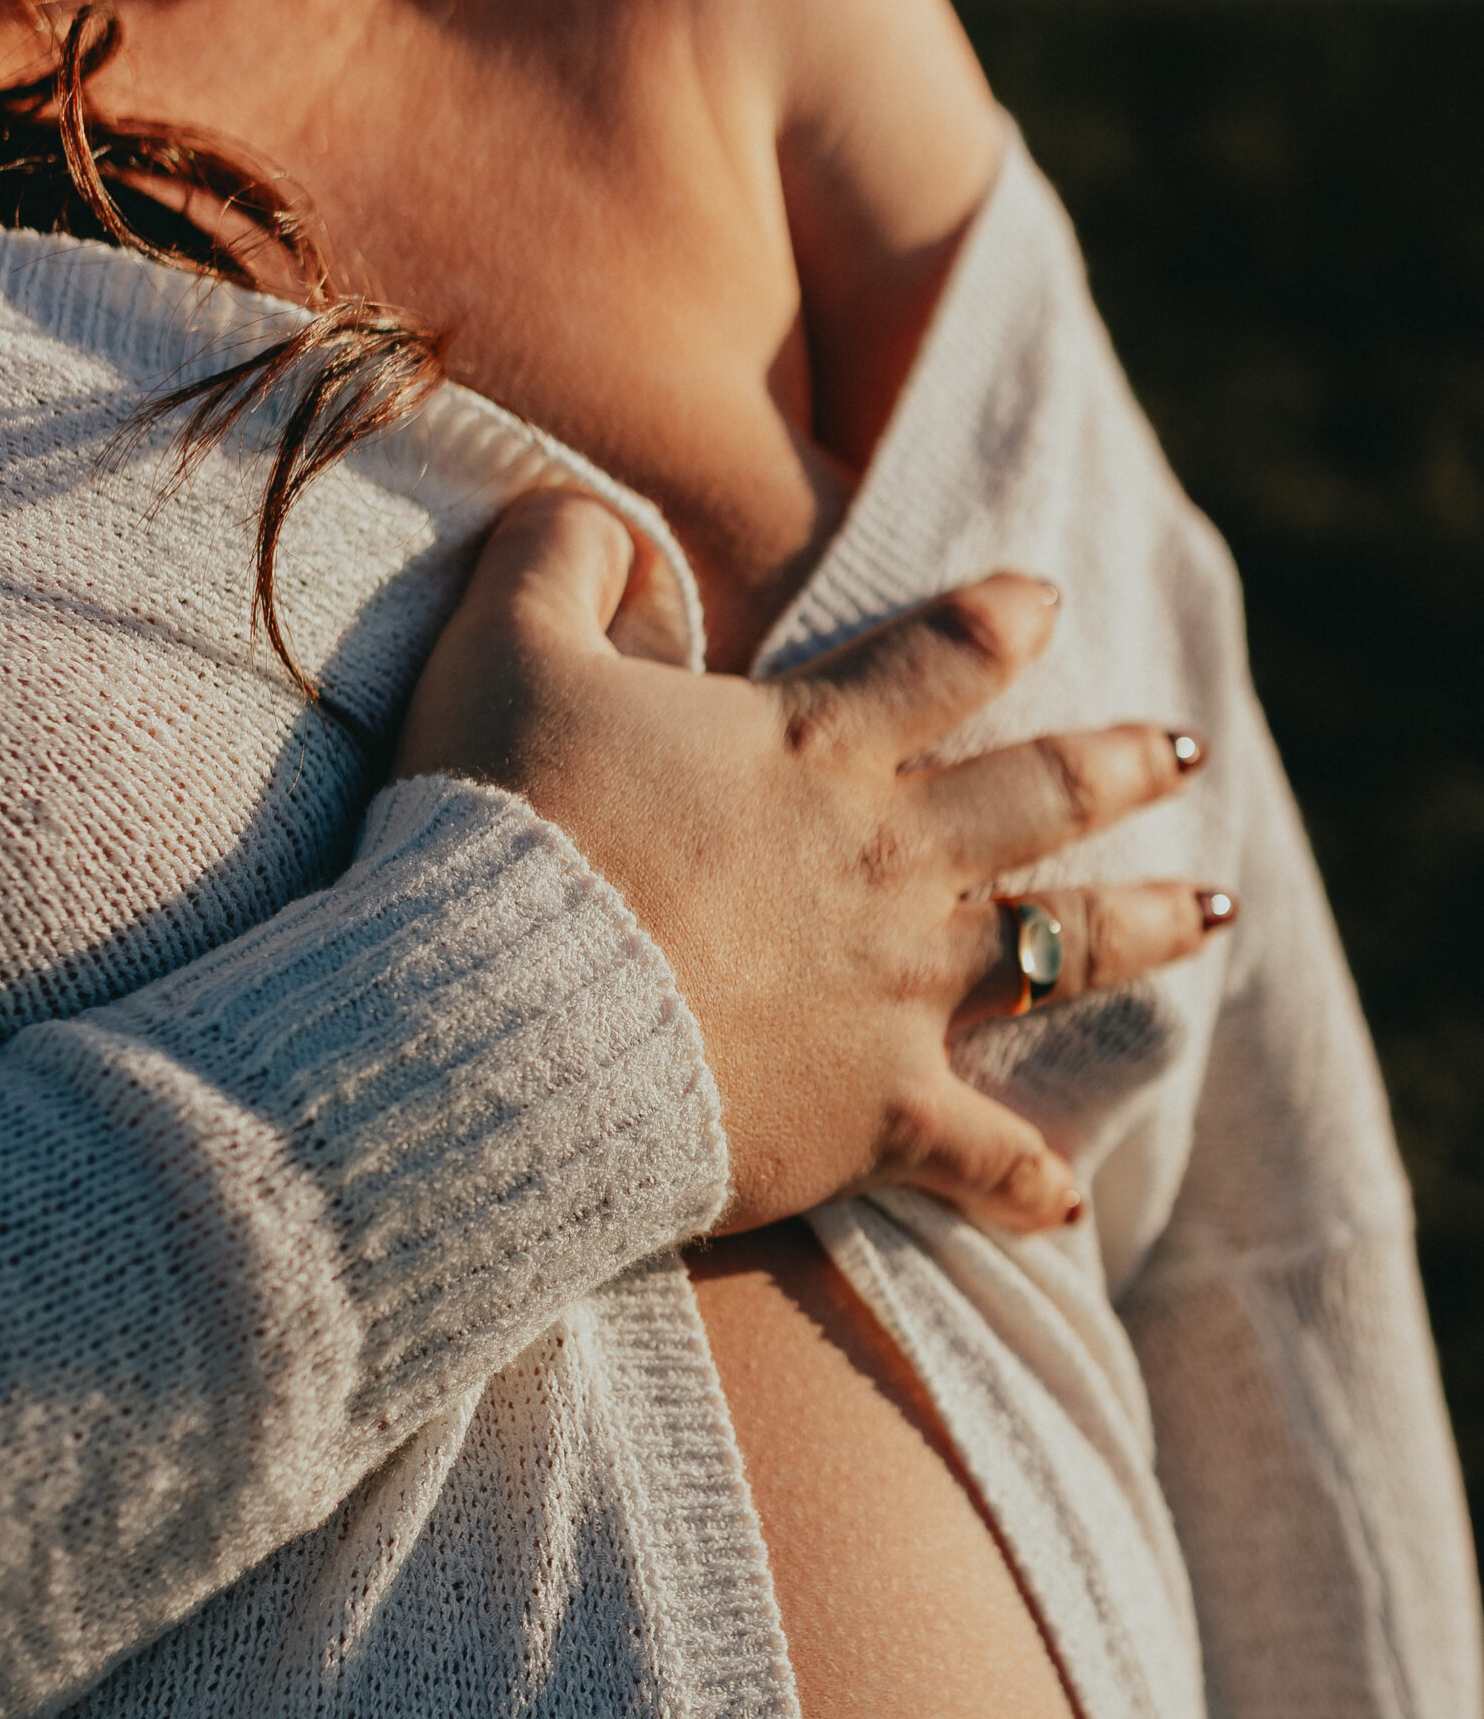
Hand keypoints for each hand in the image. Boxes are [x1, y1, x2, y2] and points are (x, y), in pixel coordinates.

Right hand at [396, 491, 1230, 1237]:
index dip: (1001, 620)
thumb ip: (557, 559)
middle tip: (1187, 749)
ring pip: (1061, 949)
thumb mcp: (501, 650)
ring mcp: (897, 990)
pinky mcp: (873, 1114)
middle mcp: (888, 859)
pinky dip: (1027, 1181)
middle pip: (1044, 794)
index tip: (1042, 603)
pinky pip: (980, 1159)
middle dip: (1125, 764)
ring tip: (1217, 910)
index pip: (944, 656)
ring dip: (1148, 927)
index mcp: (815, 747)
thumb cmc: (503, 829)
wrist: (504, 1017)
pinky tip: (1068, 1200)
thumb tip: (598, 518)